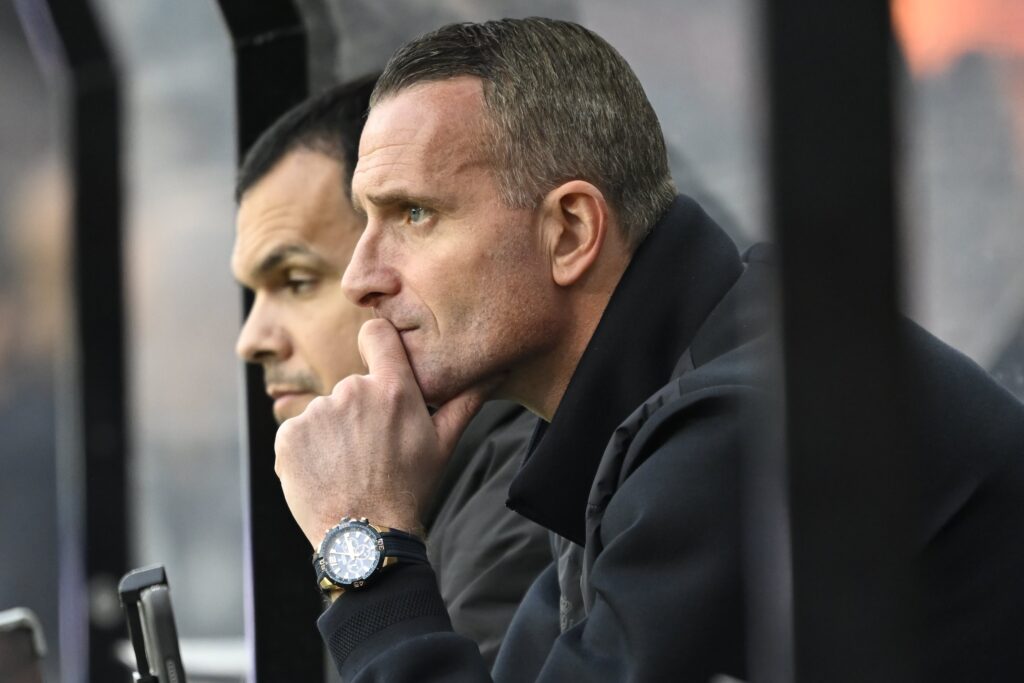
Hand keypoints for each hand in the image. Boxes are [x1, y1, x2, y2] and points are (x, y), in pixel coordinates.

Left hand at [274, 318, 486, 547]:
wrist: (366, 538)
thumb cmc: (410, 488)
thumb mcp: (444, 444)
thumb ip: (465, 400)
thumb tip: (496, 372)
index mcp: (392, 388)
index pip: (377, 334)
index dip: (377, 344)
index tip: (379, 361)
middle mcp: (352, 391)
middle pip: (353, 385)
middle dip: (360, 410)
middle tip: (372, 449)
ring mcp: (316, 413)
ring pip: (325, 412)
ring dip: (334, 432)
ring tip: (349, 467)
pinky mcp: (287, 436)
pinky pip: (298, 433)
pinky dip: (308, 450)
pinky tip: (326, 474)